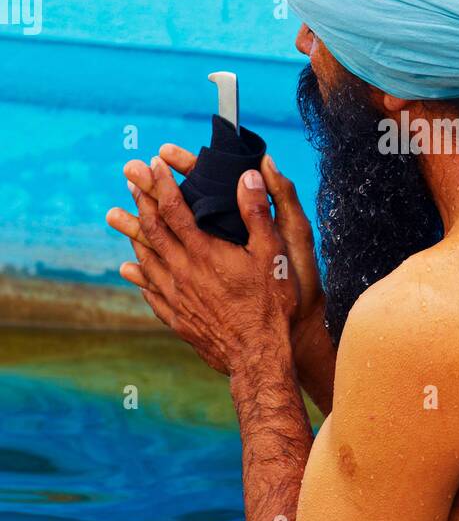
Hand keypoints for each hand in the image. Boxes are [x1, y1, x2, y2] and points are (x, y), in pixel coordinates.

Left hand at [106, 153, 300, 375]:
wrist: (257, 356)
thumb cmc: (271, 304)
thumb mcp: (274, 254)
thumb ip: (258, 213)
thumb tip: (248, 176)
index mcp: (204, 252)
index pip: (174, 209)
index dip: (162, 184)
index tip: (153, 164)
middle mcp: (183, 272)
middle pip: (152, 230)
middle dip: (141, 200)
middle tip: (130, 179)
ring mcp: (176, 297)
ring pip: (146, 259)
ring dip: (133, 234)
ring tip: (121, 217)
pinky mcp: (176, 318)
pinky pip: (150, 291)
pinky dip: (138, 274)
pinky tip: (131, 269)